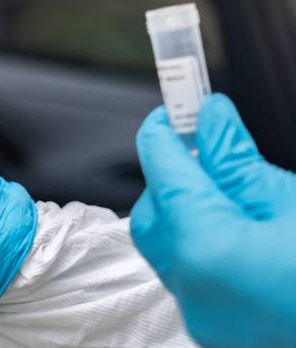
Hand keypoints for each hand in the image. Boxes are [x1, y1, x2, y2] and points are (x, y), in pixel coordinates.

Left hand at [131, 94, 295, 347]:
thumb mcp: (293, 203)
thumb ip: (238, 160)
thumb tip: (210, 119)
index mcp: (204, 247)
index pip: (162, 169)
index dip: (166, 131)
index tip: (175, 109)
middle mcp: (191, 288)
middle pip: (153, 212)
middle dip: (171, 175)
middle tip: (207, 148)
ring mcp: (202, 316)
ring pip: (166, 247)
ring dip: (187, 212)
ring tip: (234, 192)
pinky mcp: (217, 330)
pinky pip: (190, 275)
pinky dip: (203, 246)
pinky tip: (242, 231)